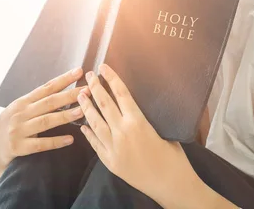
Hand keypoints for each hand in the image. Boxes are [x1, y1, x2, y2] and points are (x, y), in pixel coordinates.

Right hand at [0, 67, 89, 181]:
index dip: (63, 79)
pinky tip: (70, 139)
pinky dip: (55, 141)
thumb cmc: (10, 124)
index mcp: (24, 101)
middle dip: (70, 95)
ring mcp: (19, 130)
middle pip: (49, 102)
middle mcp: (21, 113)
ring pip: (46, 121)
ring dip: (65, 115)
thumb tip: (62, 90)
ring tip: (82, 111)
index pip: (47, 87)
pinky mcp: (18, 147)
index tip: (79, 72)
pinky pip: (40, 144)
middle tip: (87, 90)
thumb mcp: (20, 108)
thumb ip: (37, 102)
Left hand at [78, 64, 232, 208]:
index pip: (121, 94)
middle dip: (95, 88)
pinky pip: (95, 143)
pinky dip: (88, 132)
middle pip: (104, 104)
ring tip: (80, 95)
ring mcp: (113, 148)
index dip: (111, 79)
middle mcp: (122, 132)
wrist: (170, 185)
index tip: (103, 68)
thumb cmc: (173, 158)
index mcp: (138, 122)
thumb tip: (134, 109)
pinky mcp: (110, 161)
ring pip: (95, 122)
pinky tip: (83, 125)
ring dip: (86, 107)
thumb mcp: (163, 131)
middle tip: (88, 76)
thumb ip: (145, 119)